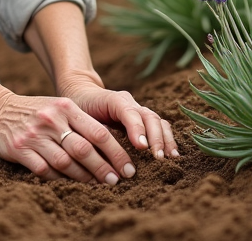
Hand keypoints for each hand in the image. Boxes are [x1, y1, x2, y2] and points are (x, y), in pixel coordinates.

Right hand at [0, 86, 137, 184]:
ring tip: (98, 185)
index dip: (116, 152)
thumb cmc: (33, 111)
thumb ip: (79, 122)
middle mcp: (52, 120)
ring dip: (84, 177)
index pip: (97, 132)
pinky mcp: (19, 149)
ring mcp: (35, 135)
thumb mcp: (57, 107)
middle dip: (104, 168)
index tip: (128, 166)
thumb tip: (111, 144)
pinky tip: (69, 184)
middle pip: (84, 149)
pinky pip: (44, 170)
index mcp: (65, 107)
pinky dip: (59, 179)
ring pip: (66, 162)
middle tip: (117, 181)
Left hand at [58, 77, 178, 160]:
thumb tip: (100, 154)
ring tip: (169, 158)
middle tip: (158, 157)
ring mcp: (139, 110)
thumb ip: (92, 130)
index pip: (129, 112)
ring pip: (158, 120)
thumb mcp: (80, 116)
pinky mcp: (143, 119)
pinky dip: (167, 138)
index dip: (137, 129)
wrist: (83, 93)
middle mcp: (130, 103)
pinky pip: (160, 126)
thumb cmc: (79, 108)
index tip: (142, 147)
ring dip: (165, 139)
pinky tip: (172, 154)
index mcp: (114, 100)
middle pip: (149, 116)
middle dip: (156, 137)